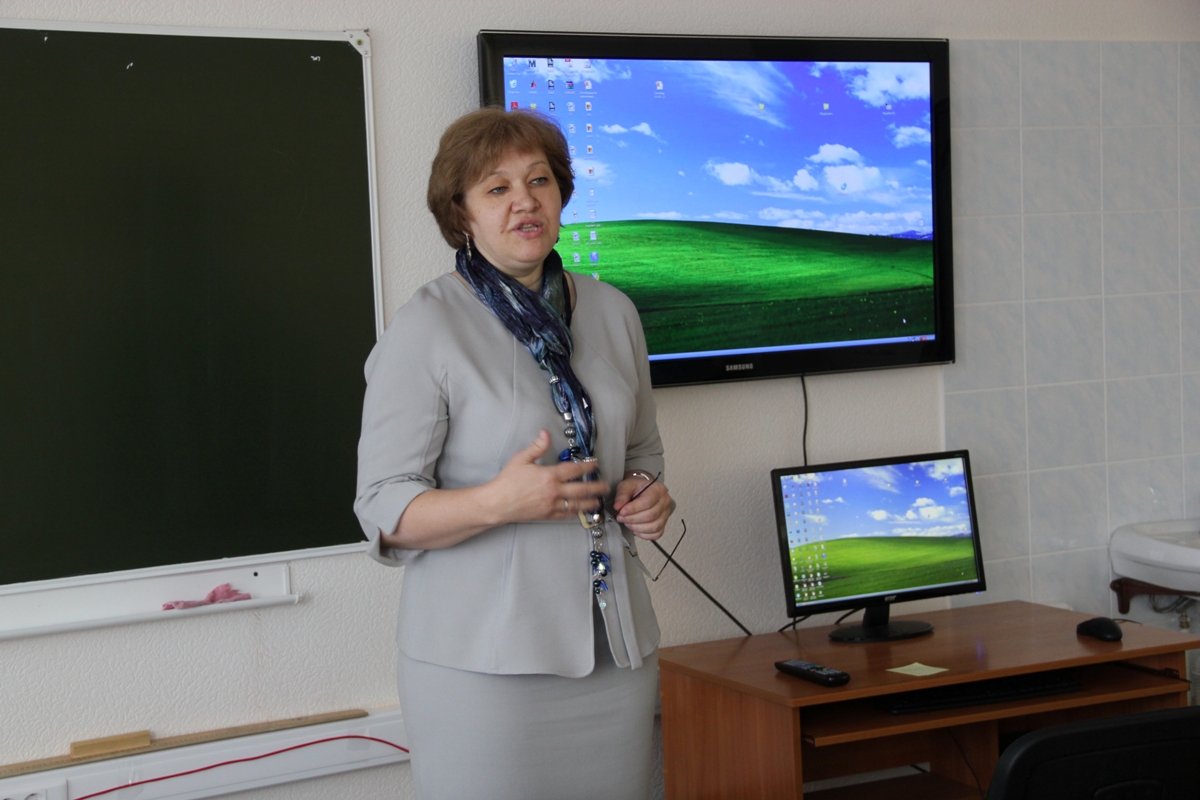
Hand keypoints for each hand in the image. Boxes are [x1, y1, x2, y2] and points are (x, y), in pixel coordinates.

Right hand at [488, 430, 609, 522]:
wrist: (498, 503)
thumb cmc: (508, 481)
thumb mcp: (521, 459)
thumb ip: (537, 447)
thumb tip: (546, 434)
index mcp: (550, 475)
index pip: (574, 470)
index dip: (587, 467)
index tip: (595, 464)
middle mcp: (554, 491)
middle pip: (581, 489)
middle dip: (596, 487)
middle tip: (605, 486)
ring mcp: (552, 505)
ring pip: (577, 504)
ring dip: (589, 502)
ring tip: (598, 501)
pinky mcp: (547, 515)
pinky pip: (566, 514)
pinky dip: (575, 512)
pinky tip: (580, 511)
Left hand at [613, 472, 672, 539]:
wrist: (642, 491)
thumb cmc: (635, 488)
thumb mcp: (626, 486)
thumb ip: (622, 495)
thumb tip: (618, 507)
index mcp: (658, 489)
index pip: (648, 502)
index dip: (633, 509)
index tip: (621, 512)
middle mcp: (665, 502)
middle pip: (651, 515)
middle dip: (633, 519)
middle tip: (621, 518)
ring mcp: (666, 514)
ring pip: (654, 526)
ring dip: (637, 527)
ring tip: (627, 523)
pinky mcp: (663, 524)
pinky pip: (656, 534)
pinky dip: (644, 534)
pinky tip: (635, 529)